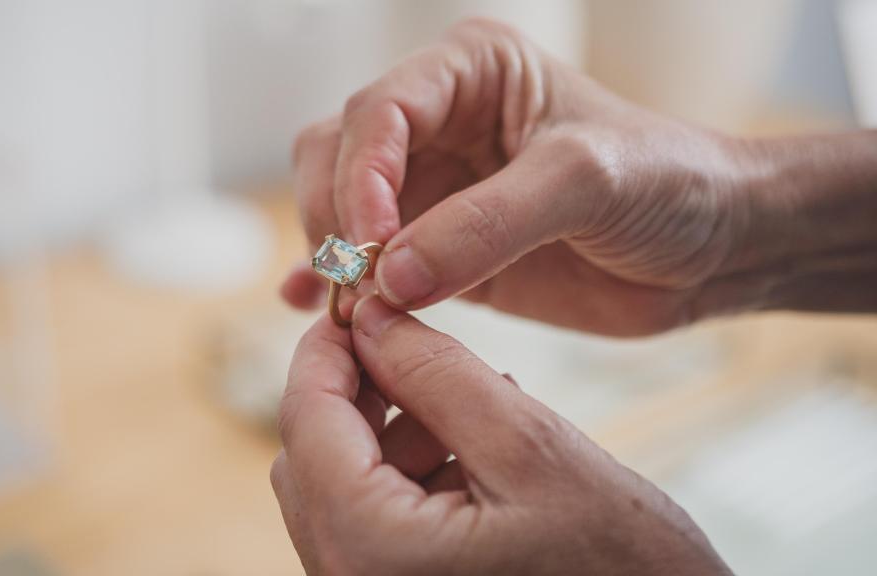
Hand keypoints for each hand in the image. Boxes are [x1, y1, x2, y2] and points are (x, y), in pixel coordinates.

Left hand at [271, 296, 730, 574]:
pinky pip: (375, 520)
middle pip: (313, 453)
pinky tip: (477, 447)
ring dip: (393, 429)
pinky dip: (411, 471)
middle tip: (419, 344)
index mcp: (370, 548)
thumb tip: (368, 315)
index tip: (360, 298)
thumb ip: (437, 372)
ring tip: (476, 399)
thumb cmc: (621, 566)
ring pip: (344, 483)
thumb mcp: (530, 447)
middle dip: (362, 388)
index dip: (327, 346)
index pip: (305, 420)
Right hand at [281, 18, 876, 333]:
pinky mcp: (440, 249)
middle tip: (364, 282)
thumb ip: (487, 224)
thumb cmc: (670, 185)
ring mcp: (434, 188)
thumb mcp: (586, 182)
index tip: (374, 246)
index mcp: (472, 71)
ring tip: (352, 307)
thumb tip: (388, 277)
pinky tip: (318, 309)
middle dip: (338, 217)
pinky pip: (365, 261)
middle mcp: (441, 123)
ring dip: (330, 254)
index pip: (378, 112)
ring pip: (337, 206)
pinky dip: (333, 283)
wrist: (713, 248)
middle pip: (335, 153)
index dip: (362, 177)